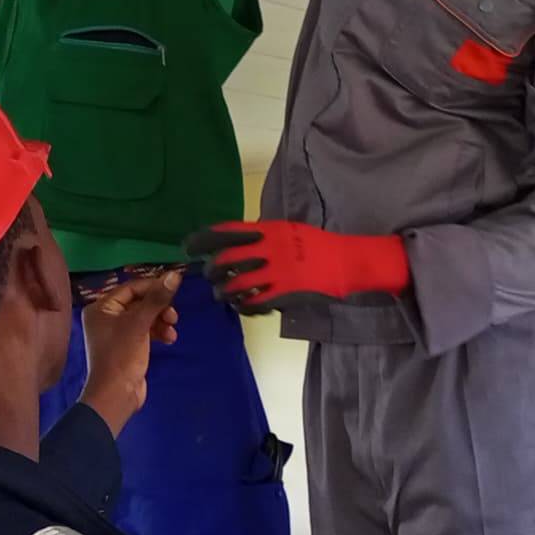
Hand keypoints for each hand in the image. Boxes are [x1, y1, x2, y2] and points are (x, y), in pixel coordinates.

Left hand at [80, 270, 181, 431]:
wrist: (116, 395)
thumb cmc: (121, 355)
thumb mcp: (140, 324)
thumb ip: (157, 299)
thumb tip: (175, 275)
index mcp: (101, 308)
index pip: (131, 288)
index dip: (153, 287)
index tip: (174, 288)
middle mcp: (106, 317)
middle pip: (139, 302)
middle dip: (159, 307)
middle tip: (173, 315)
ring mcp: (117, 333)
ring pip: (145, 317)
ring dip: (161, 320)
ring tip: (172, 330)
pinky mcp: (128, 346)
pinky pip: (145, 331)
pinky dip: (158, 332)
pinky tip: (169, 338)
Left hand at [185, 221, 408, 314]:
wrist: (346, 262)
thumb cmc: (317, 244)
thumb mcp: (288, 229)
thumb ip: (262, 234)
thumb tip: (236, 238)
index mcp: (269, 230)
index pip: (226, 233)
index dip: (202, 240)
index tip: (188, 247)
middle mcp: (268, 250)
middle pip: (225, 261)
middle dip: (211, 270)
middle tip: (210, 275)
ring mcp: (275, 273)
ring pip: (234, 285)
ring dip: (223, 291)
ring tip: (223, 293)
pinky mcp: (283, 294)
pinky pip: (253, 302)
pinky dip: (243, 305)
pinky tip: (243, 304)